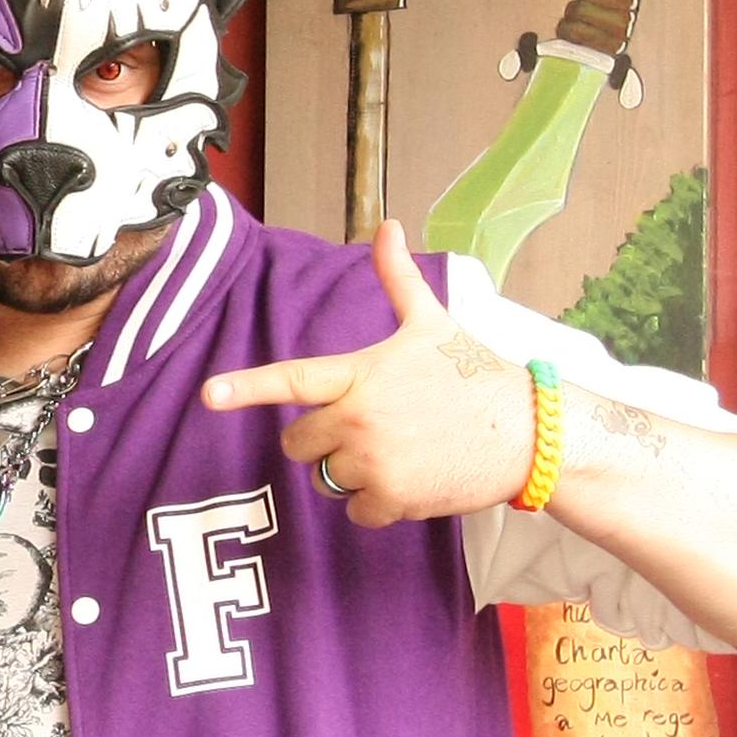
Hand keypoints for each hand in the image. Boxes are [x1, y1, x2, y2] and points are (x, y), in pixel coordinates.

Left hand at [202, 220, 533, 525]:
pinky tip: (411, 479)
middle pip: (298, 443)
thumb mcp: (432, 321)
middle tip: (370, 427)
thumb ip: (398, 278)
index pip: (293, 380)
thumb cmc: (474, 374)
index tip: (210, 395)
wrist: (526, 432)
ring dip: (351, 473)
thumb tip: (387, 224)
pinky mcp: (392, 500)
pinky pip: (355, 512)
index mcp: (361, 374)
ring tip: (398, 451)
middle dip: (322, 440)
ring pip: (325, 480)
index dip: (247, 387)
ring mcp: (373, 463)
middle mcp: (359, 419)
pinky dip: (377, 503)